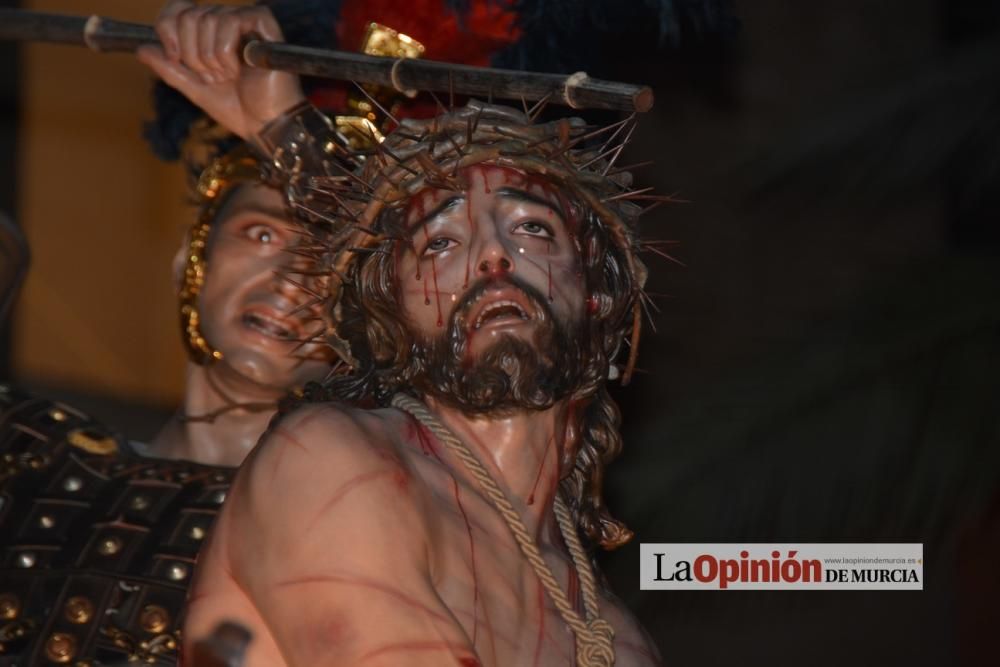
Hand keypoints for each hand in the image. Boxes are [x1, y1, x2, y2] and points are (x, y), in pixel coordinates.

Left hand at [136, 0, 305, 140]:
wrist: (266, 126)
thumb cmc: (238, 110)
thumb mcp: (194, 90)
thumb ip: (169, 69)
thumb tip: (141, 49)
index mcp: (210, 34)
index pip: (178, 8)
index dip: (168, 28)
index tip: (175, 58)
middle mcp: (227, 23)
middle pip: (190, 15)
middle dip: (193, 53)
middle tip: (213, 76)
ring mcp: (246, 23)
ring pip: (209, 18)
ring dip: (212, 57)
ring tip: (229, 76)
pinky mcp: (265, 26)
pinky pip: (232, 20)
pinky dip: (227, 50)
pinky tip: (241, 67)